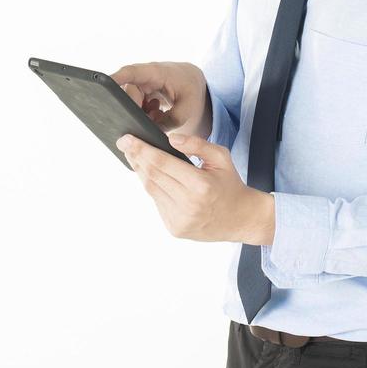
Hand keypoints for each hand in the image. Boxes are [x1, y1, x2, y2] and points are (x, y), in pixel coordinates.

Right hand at [110, 61, 211, 139]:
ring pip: (129, 101)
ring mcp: (140, 84)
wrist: (194, 82)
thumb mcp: (187, 110)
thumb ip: (168, 122)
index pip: (131, 72)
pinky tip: (157, 114)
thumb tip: (147, 132)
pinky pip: (133, 104)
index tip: (103, 86)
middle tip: (148, 119)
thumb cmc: (192, 91)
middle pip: (127, 92)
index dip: (115, 78)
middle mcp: (144, 76)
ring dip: (140, 112)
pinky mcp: (139, 92)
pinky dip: (142, 113)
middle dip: (133, 109)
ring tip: (159, 114)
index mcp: (157, 72)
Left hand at [115, 131, 274, 244]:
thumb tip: (171, 138)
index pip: (162, 163)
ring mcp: (180, 219)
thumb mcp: (221, 157)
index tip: (127, 139)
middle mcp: (188, 204)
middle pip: (152, 176)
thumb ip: (196, 144)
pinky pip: (157, 203)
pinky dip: (153, 188)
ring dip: (141, 172)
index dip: (142, 149)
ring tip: (135, 157)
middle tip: (124, 143)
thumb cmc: (230, 184)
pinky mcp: (175, 229)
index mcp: (200, 185)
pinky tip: (151, 176)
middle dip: (136, 157)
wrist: (241, 219)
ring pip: (151, 190)